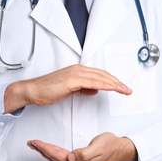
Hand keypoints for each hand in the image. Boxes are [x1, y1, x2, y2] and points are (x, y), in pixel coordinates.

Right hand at [4, 65, 131, 113]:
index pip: (100, 75)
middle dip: (118, 82)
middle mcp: (78, 69)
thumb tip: (94, 90)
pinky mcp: (72, 80)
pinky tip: (112, 88)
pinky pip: (93, 82)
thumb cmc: (48, 91)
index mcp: (78, 71)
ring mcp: (75, 73)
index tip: (122, 88)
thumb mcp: (70, 90)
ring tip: (124, 90)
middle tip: (128, 90)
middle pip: (103, 75)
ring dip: (115, 84)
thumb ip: (83, 89)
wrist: (33, 91)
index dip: (112, 81)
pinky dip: (105, 85)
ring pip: (100, 77)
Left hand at [27, 133, 136, 160]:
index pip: (57, 156)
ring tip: (36, 146)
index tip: (35, 142)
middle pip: (54, 159)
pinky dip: (53, 155)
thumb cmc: (111, 145)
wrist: (121, 150)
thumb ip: (85, 153)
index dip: (45, 149)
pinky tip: (50, 151)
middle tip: (31, 143)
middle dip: (41, 151)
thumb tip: (71, 158)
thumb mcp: (99, 146)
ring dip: (46, 153)